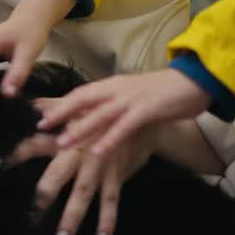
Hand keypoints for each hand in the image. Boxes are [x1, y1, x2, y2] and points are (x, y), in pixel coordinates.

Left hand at [7, 99, 157, 234]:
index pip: (35, 145)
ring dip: (71, 218)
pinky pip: (111, 202)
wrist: (140, 120)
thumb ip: (51, 107)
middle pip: (57, 175)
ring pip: (82, 194)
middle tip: (31, 215)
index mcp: (66, 136)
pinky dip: (107, 222)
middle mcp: (79, 152)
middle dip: (44, 194)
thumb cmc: (104, 115)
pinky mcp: (116, 176)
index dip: (17, 155)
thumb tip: (25, 102)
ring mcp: (98, 167)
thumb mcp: (78, 107)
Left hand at [36, 69, 211, 156]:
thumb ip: (113, 106)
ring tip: (62, 143)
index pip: (81, 93)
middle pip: (83, 99)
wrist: (194, 82)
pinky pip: (125, 125)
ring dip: (80, 128)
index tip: (40, 117)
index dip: (60, 104)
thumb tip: (92, 117)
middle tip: (41, 128)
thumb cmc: (162, 93)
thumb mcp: (132, 98)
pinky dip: (111, 138)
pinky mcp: (148, 109)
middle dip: (61, 113)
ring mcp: (132, 98)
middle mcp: (118, 89)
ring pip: (101, 113)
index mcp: (113, 85)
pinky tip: (98, 151)